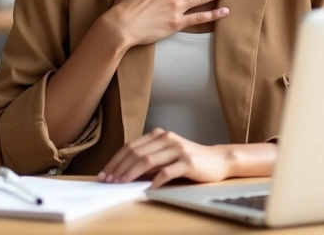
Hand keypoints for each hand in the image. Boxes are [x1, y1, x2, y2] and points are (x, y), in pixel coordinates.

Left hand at [99, 129, 232, 187]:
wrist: (218, 160)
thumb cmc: (189, 160)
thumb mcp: (167, 155)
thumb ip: (149, 159)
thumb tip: (123, 173)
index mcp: (159, 135)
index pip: (131, 146)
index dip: (115, 160)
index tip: (105, 174)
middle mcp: (167, 138)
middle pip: (136, 153)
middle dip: (119, 168)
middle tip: (109, 181)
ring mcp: (178, 149)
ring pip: (147, 160)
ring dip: (131, 174)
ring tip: (121, 184)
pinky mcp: (188, 162)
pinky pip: (167, 172)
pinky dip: (155, 181)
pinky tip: (148, 189)